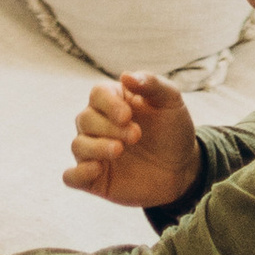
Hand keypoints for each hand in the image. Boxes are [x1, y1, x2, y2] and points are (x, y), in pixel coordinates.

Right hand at [65, 70, 200, 209]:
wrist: (183, 168)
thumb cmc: (172, 129)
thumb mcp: (170, 102)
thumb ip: (151, 84)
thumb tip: (125, 76)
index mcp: (113, 101)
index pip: (97, 94)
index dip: (109, 104)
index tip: (128, 115)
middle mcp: (98, 125)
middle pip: (85, 119)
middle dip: (109, 127)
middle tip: (136, 135)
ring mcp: (94, 152)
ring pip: (78, 145)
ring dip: (96, 147)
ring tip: (119, 150)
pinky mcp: (94, 179)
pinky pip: (71, 177)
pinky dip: (78, 173)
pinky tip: (97, 169)